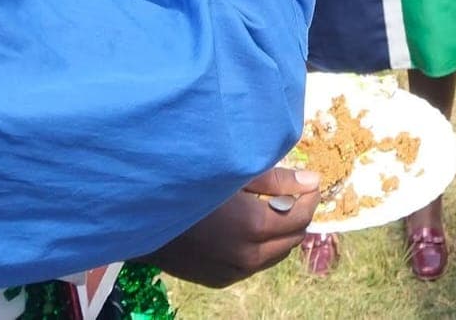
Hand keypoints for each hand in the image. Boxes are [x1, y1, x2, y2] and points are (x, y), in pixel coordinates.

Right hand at [144, 166, 320, 287]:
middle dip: (298, 215)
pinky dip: (261, 247)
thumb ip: (276, 181)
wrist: (143, 218)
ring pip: (275, 255)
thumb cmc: (190, 184)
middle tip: (291, 194)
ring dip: (280, 234)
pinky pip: (255, 264)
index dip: (310, 197)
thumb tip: (312, 182)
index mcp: (253, 226)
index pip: (301, 217)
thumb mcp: (235, 175)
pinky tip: (246, 228)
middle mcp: (247, 256)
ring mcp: (234, 272)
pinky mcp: (221, 280)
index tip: (309, 182)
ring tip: (269, 209)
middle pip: (293, 239)